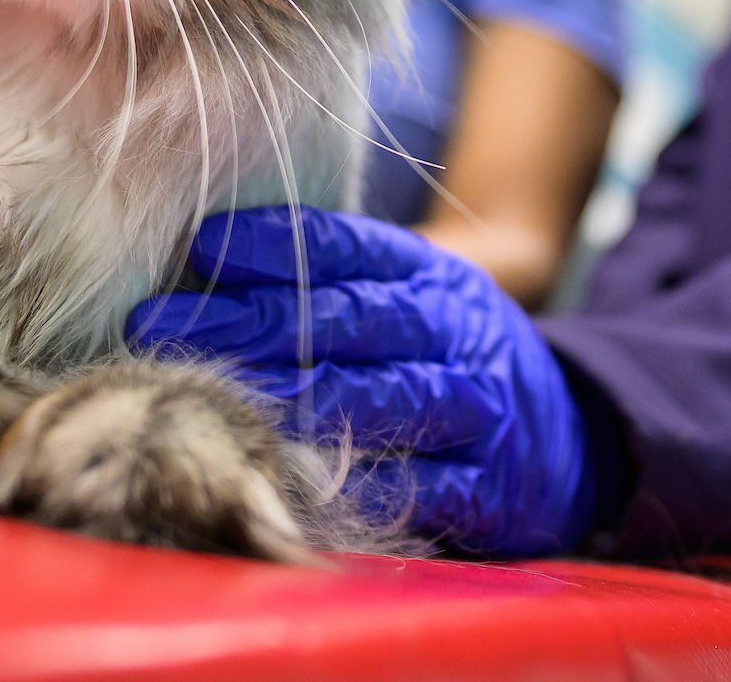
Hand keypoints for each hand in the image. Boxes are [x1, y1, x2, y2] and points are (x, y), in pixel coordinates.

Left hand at [127, 206, 594, 557]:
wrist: (572, 436)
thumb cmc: (448, 361)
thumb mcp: (409, 301)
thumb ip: (329, 285)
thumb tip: (202, 265)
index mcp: (428, 277)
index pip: (345, 247)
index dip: (274, 242)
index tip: (201, 245)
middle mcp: (454, 331)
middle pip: (347, 318)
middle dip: (249, 320)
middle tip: (159, 322)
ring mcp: (477, 408)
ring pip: (380, 396)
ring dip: (291, 399)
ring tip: (211, 399)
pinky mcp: (492, 487)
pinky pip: (421, 486)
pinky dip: (358, 485)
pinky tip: (291, 480)